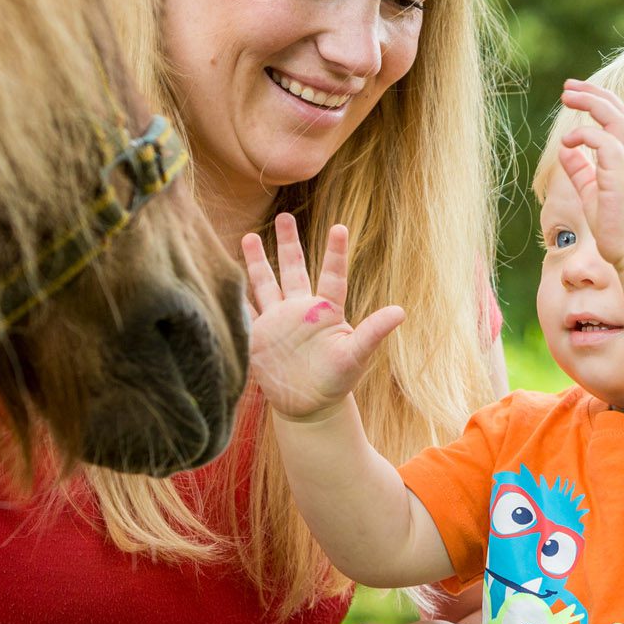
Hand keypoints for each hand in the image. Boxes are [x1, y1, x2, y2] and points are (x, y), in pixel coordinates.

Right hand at [240, 213, 404, 422]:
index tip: (339, 227)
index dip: (335, 252)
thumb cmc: (336, 381)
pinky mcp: (258, 337)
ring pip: (265, 284)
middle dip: (288, 243)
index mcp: (326, 312)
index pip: (332, 276)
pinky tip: (223, 277)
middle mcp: (301, 310)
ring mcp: (277, 321)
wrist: (308, 406)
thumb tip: (401, 311)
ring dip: (257, 261)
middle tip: (284, 216)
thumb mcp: (356, 356)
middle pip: (293, 269)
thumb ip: (373, 332)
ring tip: (248, 235)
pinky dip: (234, 297)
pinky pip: (245, 311)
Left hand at [557, 79, 623, 266]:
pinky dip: (585, 135)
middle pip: (619, 111)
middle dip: (594, 93)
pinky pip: (605, 141)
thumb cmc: (621, 230)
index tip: (575, 94)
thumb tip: (565, 151)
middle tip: (567, 86)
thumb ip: (581, 172)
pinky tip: (568, 142)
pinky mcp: (622, 174)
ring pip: (616, 119)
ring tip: (567, 96)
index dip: (599, 102)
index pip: (619, 120)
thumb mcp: (593, 195)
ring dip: (591, 103)